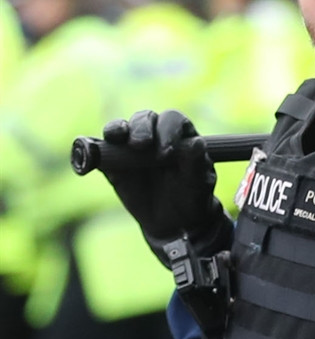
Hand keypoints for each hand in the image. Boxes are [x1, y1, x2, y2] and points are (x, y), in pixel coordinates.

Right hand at [96, 110, 221, 252]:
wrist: (173, 220)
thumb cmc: (191, 196)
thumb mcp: (199, 183)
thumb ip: (197, 163)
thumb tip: (197, 142)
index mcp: (180, 134)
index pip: (172, 120)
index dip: (168, 130)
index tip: (166, 153)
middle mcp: (155, 134)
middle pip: (144, 118)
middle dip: (141, 127)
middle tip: (141, 145)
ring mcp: (130, 147)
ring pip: (119, 128)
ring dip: (116, 129)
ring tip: (118, 138)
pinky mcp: (112, 163)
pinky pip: (99, 152)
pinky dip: (93, 150)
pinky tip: (92, 156)